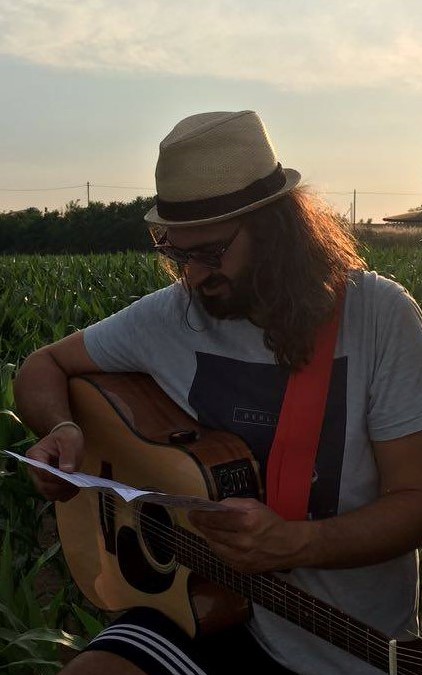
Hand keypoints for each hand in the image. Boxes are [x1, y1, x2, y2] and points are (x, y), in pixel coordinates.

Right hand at [26, 425, 83, 501]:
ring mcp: (41, 479)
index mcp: (35, 456)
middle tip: (76, 483)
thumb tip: (67, 471)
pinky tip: (75, 488)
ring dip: (63, 493)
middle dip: (60, 487)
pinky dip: (65, 495)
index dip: (56, 478)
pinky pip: (55, 496)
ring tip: (77, 485)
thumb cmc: (66, 437)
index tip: (70, 477)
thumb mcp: (69, 440)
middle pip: (43, 486)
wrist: (67, 439)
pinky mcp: (50, 484)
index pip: (42, 472)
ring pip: (48, 494)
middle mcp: (34, 470)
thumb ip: (68, 454)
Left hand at [188, 498, 312, 572]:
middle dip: (200, 524)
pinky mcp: (241, 569)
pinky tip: (217, 539)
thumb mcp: (254, 505)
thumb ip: (233, 504)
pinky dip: (217, 547)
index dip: (201, 515)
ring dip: (208, 536)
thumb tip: (214, 506)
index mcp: (247, 523)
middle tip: (193, 517)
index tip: (191, 511)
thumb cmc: (270, 522)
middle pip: (212, 533)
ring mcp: (241, 558)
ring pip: (214, 546)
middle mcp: (243, 542)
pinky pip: (222, 556)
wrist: (288, 546)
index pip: (216, 519)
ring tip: (205, 527)